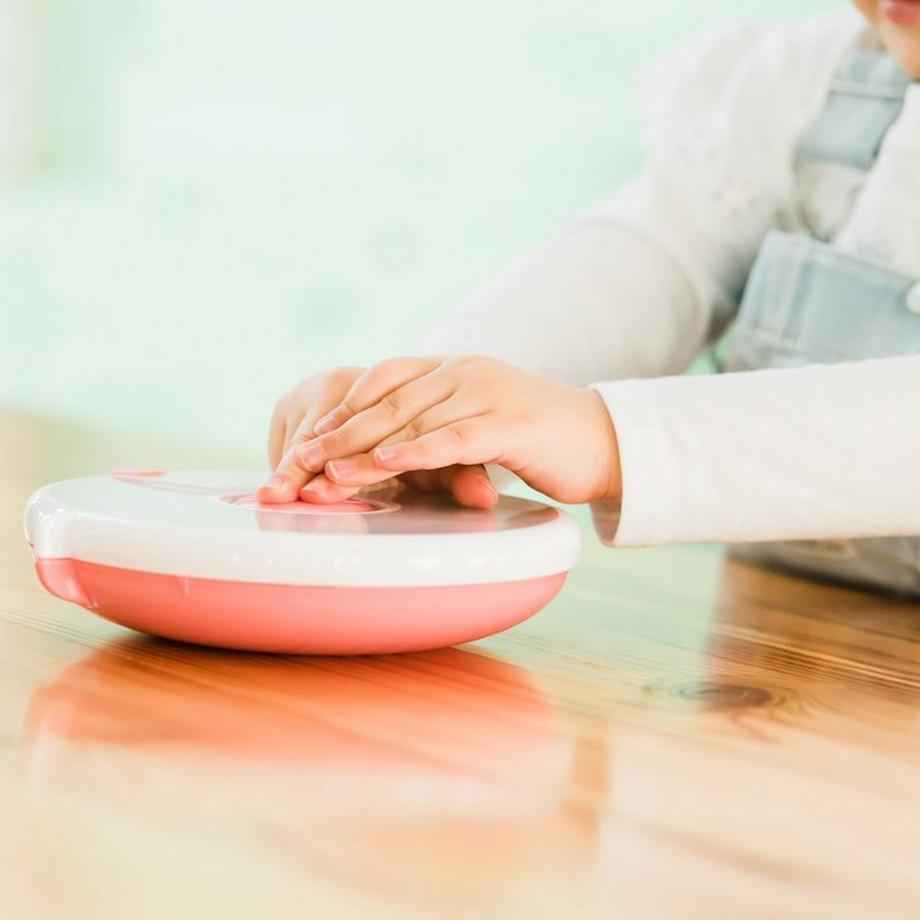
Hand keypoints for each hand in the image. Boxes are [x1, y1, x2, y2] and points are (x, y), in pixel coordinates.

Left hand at [286, 355, 621, 504]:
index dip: (343, 407)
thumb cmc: (537, 439)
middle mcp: (466, 371)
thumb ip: (438, 425)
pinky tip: (387, 464)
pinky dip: (417, 452)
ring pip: (413, 422)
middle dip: (339, 435)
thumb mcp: (478, 423)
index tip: (308, 438)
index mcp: (454, 367)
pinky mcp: (511, 424)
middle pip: (388, 402)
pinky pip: (455, 439)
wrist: (604, 440)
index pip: (385, 379)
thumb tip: (387, 450)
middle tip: (300, 462)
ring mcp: (489, 393)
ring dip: (365, 450)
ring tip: (327, 473)